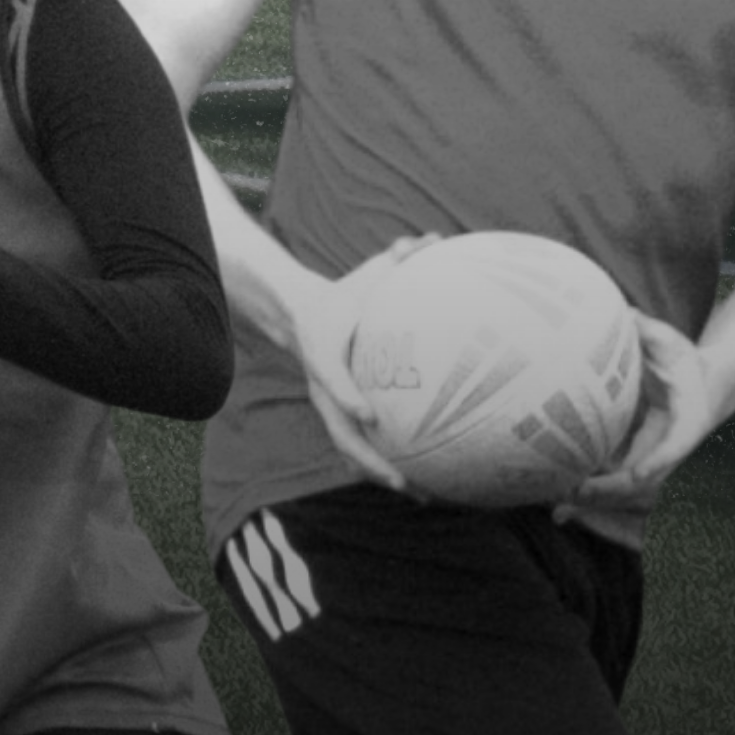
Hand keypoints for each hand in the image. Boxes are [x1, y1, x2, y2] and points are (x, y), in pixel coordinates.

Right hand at [291, 236, 441, 494]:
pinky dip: (389, 466)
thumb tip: (430, 238)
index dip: (347, 398)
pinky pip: (366, 447)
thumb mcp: (366, 274)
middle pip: (341, 435)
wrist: (304, 317)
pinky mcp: (344, 416)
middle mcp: (324, 390)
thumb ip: (397, 258)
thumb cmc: (344, 296)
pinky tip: (427, 481)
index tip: (368, 415)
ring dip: (383, 476)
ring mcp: (332, 408)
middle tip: (402, 481)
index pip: (330, 380)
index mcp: (324, 355)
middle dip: (369, 461)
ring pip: (353, 451)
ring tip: (423, 495)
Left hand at [558, 313, 719, 521]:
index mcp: (689, 420)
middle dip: (612, 491)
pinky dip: (591, 494)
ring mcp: (654, 456)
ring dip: (596, 501)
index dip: (658, 462)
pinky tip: (561, 508)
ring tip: (560, 510)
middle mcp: (671, 445)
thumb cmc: (686, 361)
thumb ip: (645, 329)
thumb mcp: (670, 341)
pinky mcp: (638, 458)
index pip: (676, 446)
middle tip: (576, 495)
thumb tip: (619, 310)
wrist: (705, 385)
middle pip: (645, 480)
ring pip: (627, 489)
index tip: (640, 477)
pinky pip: (615, 481)